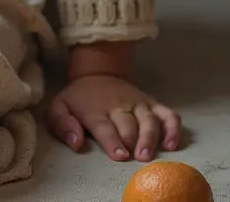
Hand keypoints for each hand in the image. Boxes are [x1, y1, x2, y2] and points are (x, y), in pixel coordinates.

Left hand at [47, 74, 181, 161]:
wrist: (97, 72)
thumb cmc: (79, 98)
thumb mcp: (59, 107)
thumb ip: (63, 125)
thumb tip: (76, 143)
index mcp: (95, 109)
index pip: (104, 126)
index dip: (112, 141)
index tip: (119, 155)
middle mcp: (119, 105)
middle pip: (129, 125)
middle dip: (132, 142)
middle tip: (135, 158)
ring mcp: (138, 103)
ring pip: (149, 120)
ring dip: (150, 138)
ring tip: (148, 155)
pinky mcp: (152, 102)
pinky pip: (168, 114)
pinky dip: (173, 128)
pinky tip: (172, 144)